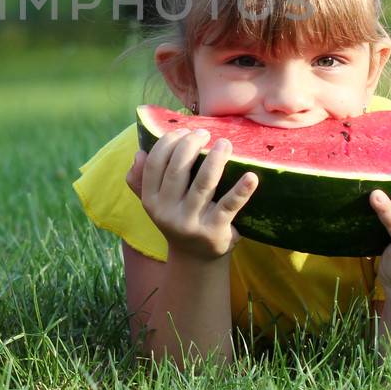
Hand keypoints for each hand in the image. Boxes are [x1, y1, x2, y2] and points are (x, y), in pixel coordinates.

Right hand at [126, 128, 257, 260]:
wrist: (196, 259)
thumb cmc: (179, 218)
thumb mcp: (157, 203)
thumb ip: (141, 179)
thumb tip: (138, 153)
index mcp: (151, 200)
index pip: (154, 164)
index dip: (168, 142)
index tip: (184, 130)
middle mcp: (167, 212)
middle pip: (177, 170)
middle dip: (191, 145)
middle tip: (205, 133)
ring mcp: (191, 222)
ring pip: (203, 184)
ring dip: (215, 160)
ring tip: (225, 143)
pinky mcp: (215, 231)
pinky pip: (228, 206)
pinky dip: (241, 190)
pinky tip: (251, 177)